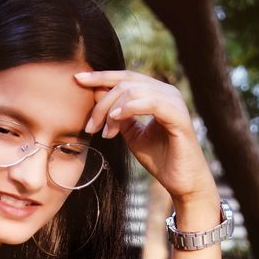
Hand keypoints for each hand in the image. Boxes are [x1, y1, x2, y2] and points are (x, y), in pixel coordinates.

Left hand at [73, 68, 216, 204]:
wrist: (182, 182)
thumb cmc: (160, 159)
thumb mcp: (131, 134)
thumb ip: (117, 115)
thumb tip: (96, 94)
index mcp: (156, 93)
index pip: (125, 77)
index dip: (100, 76)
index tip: (76, 80)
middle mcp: (167, 92)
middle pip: (126, 81)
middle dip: (102, 101)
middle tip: (89, 126)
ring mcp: (174, 102)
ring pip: (134, 91)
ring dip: (111, 110)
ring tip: (102, 131)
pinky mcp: (178, 116)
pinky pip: (150, 103)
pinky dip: (129, 108)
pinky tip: (115, 120)